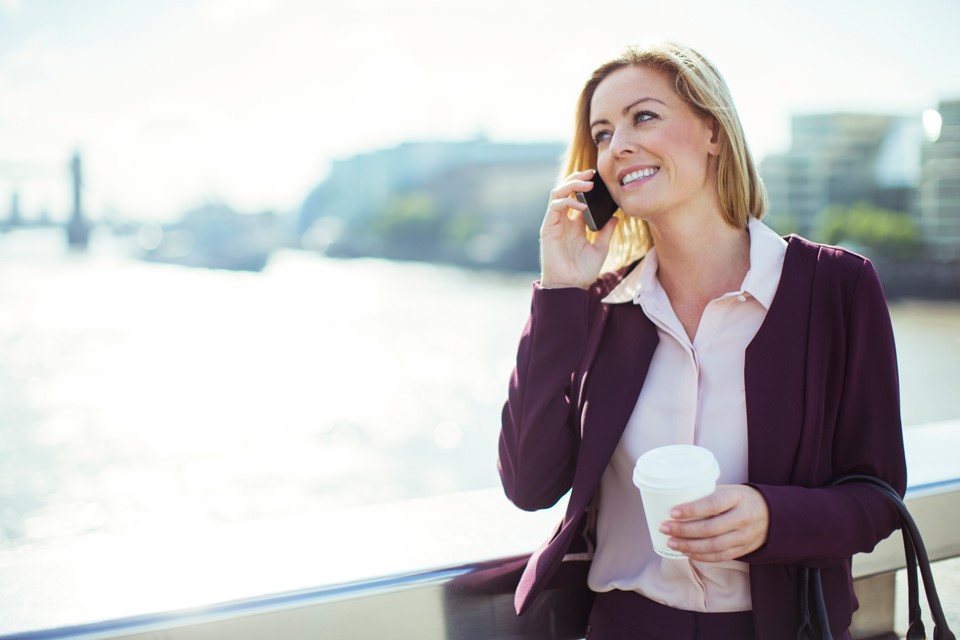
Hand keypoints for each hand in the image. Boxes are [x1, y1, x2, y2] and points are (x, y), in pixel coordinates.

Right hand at [539, 169, 617, 289]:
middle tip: (592, 173)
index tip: (599, 178)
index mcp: (574, 224)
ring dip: (571, 185)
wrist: (569, 287)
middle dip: (577, 178)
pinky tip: (582, 205)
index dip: (585, 185)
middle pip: (565, 190)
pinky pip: (555, 207)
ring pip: (558, 194)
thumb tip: (615, 217)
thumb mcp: (600, 249)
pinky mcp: (548, 229)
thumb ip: (606, 232)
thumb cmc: (582, 272)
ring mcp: (554, 223)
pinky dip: (568, 201)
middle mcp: (563, 221)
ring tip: (587, 184)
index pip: (577, 197)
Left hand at [659, 484, 768, 561]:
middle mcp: (742, 518)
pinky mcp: (743, 549)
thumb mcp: (728, 489)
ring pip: (713, 546)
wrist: (771, 514)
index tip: (672, 512)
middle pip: (710, 529)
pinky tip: (687, 552)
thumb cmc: (740, 498)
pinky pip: (720, 556)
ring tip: (671, 542)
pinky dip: (701, 556)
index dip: (691, 510)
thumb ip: (707, 494)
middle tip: (665, 528)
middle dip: (684, 531)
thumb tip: (674, 497)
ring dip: (689, 546)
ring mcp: (744, 536)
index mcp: (737, 498)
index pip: (712, 505)